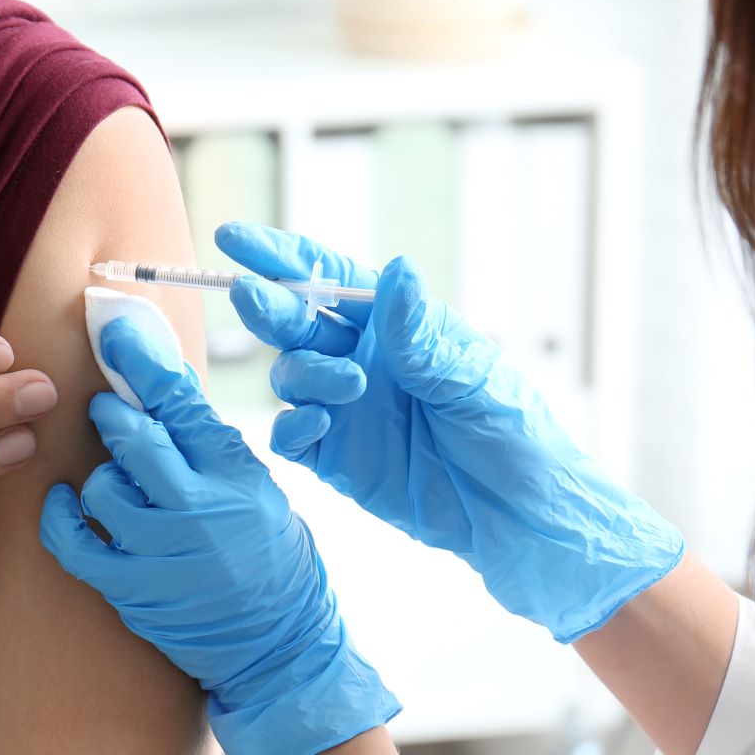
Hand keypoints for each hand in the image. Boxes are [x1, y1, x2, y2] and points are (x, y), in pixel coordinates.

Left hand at [40, 317, 398, 754]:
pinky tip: (65, 503)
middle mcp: (198, 509)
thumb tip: (161, 388)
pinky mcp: (132, 590)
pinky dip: (63, 519)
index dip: (142, 360)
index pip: (181, 402)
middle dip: (113, 414)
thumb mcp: (256, 486)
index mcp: (235, 473)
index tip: (116, 327)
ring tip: (119, 483)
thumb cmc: (271, 557)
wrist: (281, 645)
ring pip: (102, 488)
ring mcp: (161, 553)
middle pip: (134, 437)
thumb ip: (208, 441)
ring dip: (102, 478)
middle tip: (108, 408)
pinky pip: (74, 544)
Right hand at [217, 221, 684, 642]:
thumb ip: (420, 331)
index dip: (280, 256)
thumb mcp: (470, 373)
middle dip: (270, 306)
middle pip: (296, 322)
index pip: (327, 278)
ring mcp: (344, 409)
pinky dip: (294, 425)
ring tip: (350, 386)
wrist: (519, 514)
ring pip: (291, 375)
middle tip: (251, 296)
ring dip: (306, 372)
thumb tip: (396, 270)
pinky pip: (292, 434)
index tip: (234, 240)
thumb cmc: (511, 430)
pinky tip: (319, 425)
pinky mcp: (335, 458)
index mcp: (395, 324)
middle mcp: (362, 359)